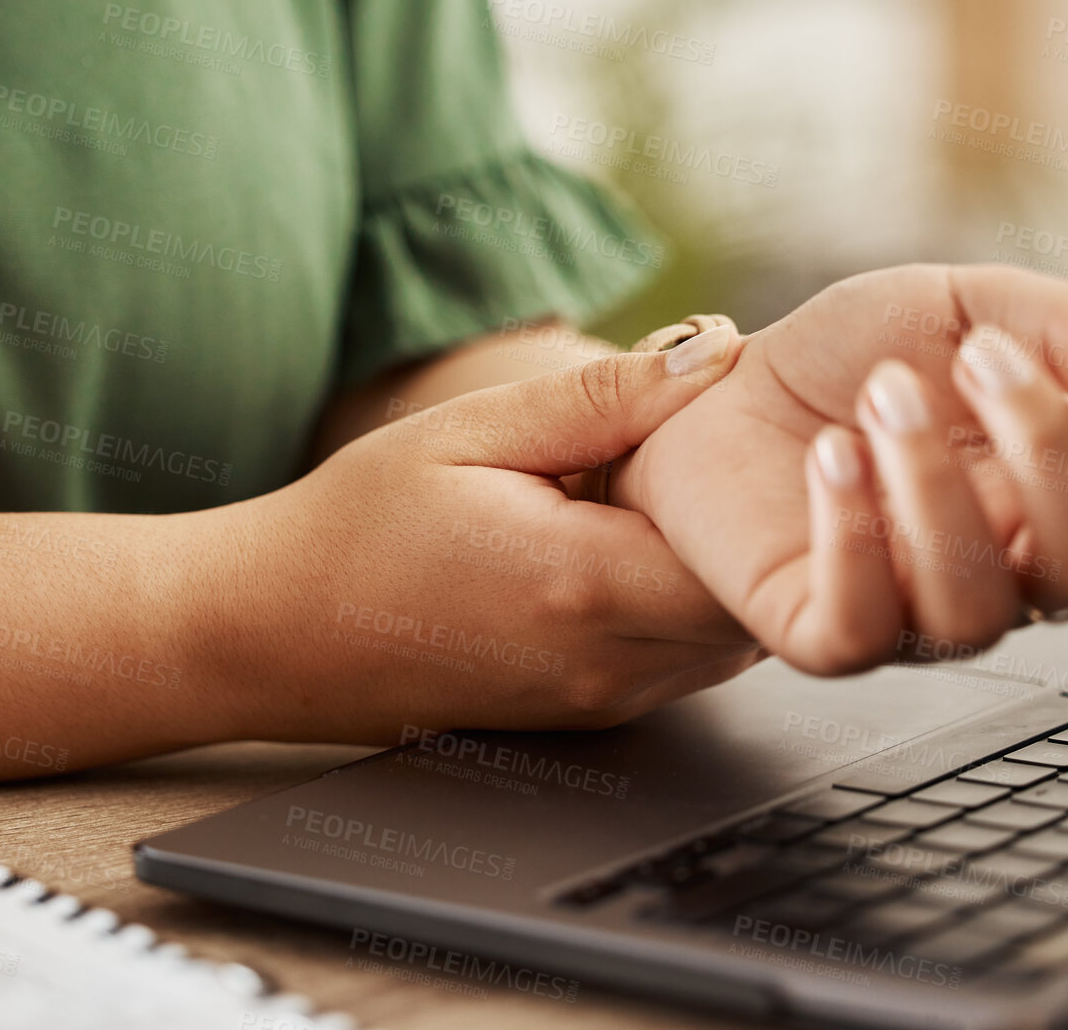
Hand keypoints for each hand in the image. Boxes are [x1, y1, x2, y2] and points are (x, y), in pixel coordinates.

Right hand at [225, 328, 761, 743]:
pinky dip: (690, 600)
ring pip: (734, 637)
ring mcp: (605, 702)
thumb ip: (606, 396)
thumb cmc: (358, 524)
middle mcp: (610, 663)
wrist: (276, 633)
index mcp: (585, 585)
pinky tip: (641, 540)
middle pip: (761, 603)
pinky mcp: (592, 716)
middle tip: (744, 443)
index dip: (790, 491)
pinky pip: (687, 657)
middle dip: (770, 527)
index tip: (774, 425)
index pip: (759, 556)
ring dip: (730, 565)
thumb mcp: (473, 429)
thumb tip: (722, 351)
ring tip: (682, 488)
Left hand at [614, 263, 1067, 675]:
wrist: (721, 395)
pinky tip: (831, 455)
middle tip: (980, 357)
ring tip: (884, 394)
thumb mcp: (959, 306)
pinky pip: (864, 625)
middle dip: (1049, 453)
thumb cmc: (853, 359)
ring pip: (977, 607)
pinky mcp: (826, 632)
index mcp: (1067, 499)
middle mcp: (1011, 572)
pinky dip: (853, 535)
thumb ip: (1060, 322)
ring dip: (935, 486)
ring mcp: (919, 614)